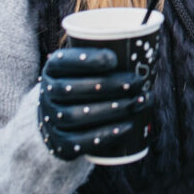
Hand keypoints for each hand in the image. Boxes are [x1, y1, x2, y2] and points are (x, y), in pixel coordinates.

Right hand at [38, 47, 152, 160]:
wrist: (60, 118)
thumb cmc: (85, 83)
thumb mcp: (87, 66)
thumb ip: (108, 58)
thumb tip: (147, 50)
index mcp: (53, 68)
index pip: (60, 61)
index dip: (84, 60)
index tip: (113, 58)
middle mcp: (47, 93)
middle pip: (71, 90)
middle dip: (107, 86)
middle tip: (136, 82)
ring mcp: (50, 120)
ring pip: (74, 116)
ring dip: (109, 110)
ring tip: (136, 103)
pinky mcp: (59, 143)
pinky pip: (78, 142)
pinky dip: (104, 134)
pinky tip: (126, 126)